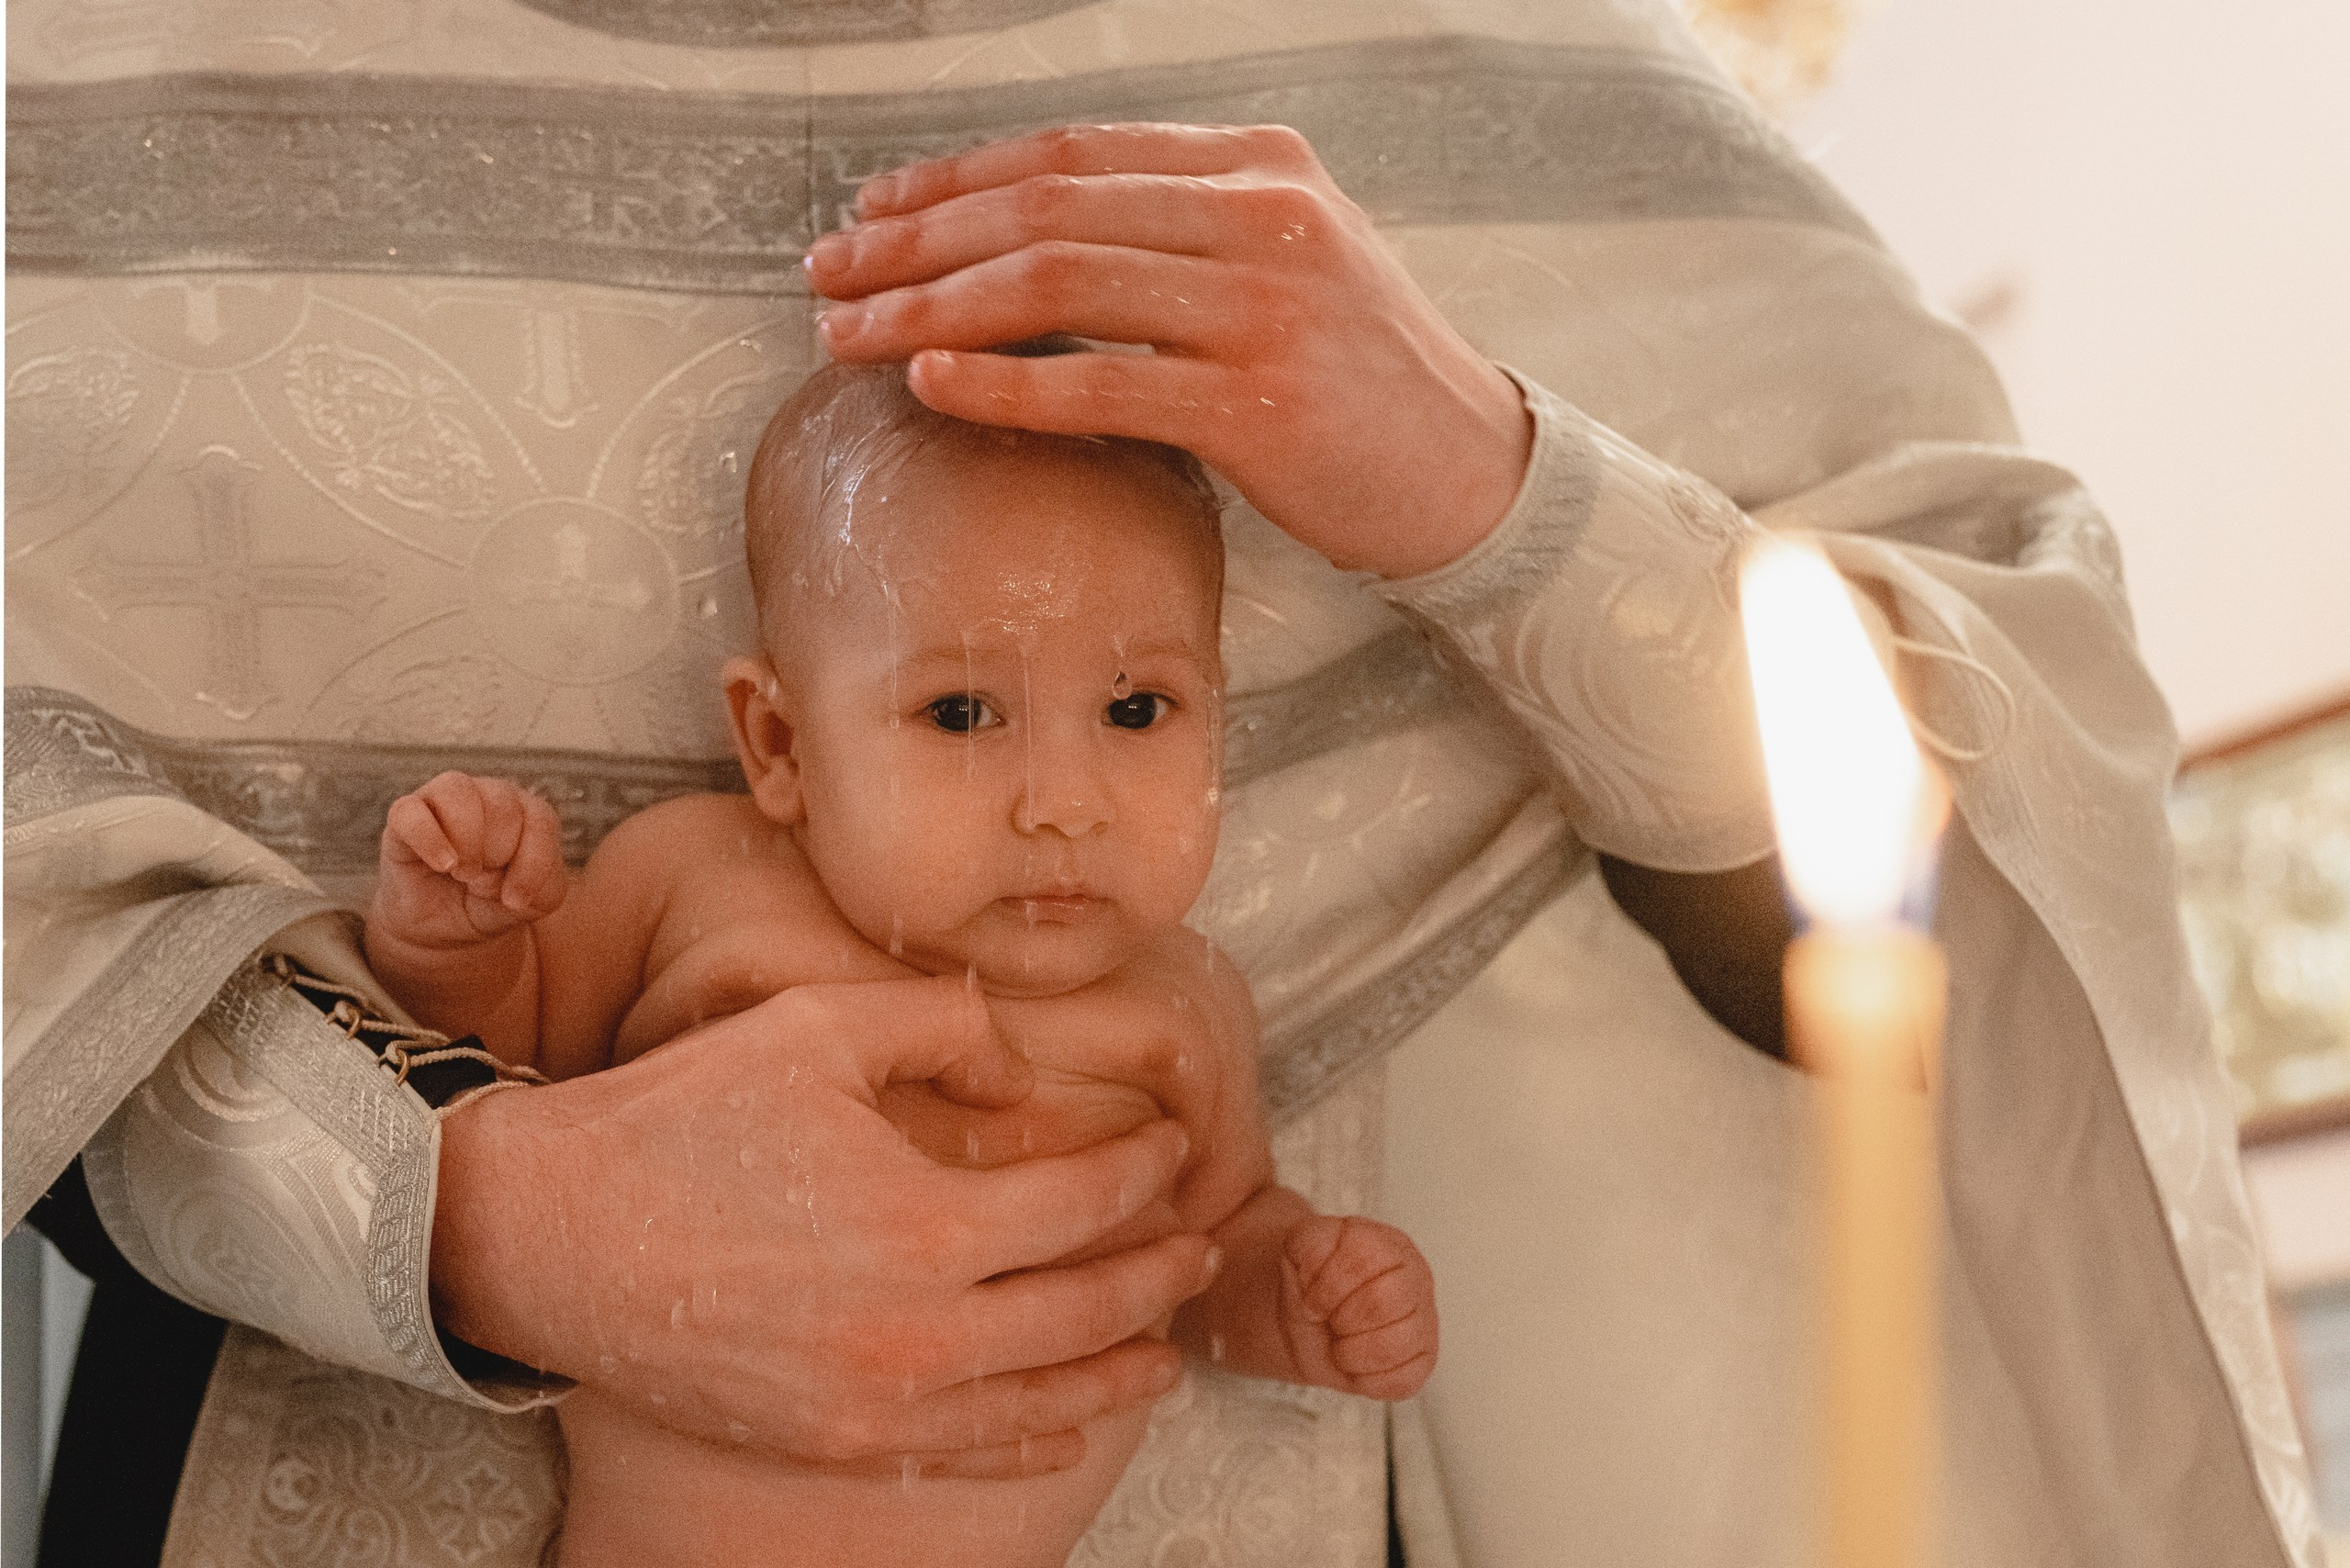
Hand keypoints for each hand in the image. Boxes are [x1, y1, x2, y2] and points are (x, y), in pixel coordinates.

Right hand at [374, 771, 565, 949]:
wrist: (442, 925)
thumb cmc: (491, 903)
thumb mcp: (531, 904)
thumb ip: (539, 886)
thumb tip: (507, 874)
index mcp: (527, 810)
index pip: (541, 820)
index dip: (531, 865)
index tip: (515, 900)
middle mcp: (488, 793)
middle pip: (503, 805)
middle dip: (497, 855)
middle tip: (483, 881)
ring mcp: (444, 798)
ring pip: (458, 790)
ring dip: (467, 840)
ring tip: (464, 873)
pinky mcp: (404, 815)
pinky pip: (411, 811)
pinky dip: (429, 840)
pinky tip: (443, 865)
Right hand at [432, 976, 1220, 1478]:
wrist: (544, 1233)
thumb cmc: (676, 1119)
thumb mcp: (816, 1027)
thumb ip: (943, 1026)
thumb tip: (1021, 1067)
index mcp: (924, 1224)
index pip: (1085, 1204)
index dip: (1146, 1172)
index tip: (1173, 1149)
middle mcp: (917, 1334)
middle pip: (1086, 1313)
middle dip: (1161, 1277)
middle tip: (1199, 1247)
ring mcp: (875, 1403)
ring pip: (1041, 1397)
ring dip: (1120, 1368)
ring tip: (1168, 1344)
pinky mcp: (831, 1441)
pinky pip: (963, 1450)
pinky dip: (1031, 1434)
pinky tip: (1066, 1419)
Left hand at [805, 122, 1533, 578]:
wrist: (1472, 472)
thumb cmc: (1359, 377)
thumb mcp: (1288, 260)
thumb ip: (1178, 228)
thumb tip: (1026, 234)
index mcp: (1259, 166)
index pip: (1069, 156)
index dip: (952, 178)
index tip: (871, 211)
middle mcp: (1262, 217)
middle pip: (1042, 212)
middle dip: (914, 241)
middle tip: (825, 274)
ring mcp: (1264, 308)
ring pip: (1055, 287)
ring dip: (930, 309)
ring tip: (849, 336)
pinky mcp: (1260, 408)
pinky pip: (1099, 386)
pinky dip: (1002, 383)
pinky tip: (930, 381)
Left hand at [1277, 1216, 1437, 1400]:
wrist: (1311, 1324)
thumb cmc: (1312, 1286)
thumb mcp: (1298, 1251)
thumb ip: (1308, 1246)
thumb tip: (1319, 1269)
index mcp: (1387, 1243)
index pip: (1364, 1258)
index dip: (1328, 1286)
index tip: (1312, 1301)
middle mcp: (1415, 1277)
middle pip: (1382, 1302)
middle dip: (1342, 1320)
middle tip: (1331, 1321)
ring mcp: (1425, 1319)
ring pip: (1395, 1344)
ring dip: (1351, 1353)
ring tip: (1342, 1343)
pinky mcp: (1424, 1360)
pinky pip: (1402, 1380)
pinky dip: (1367, 1380)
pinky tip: (1357, 1365)